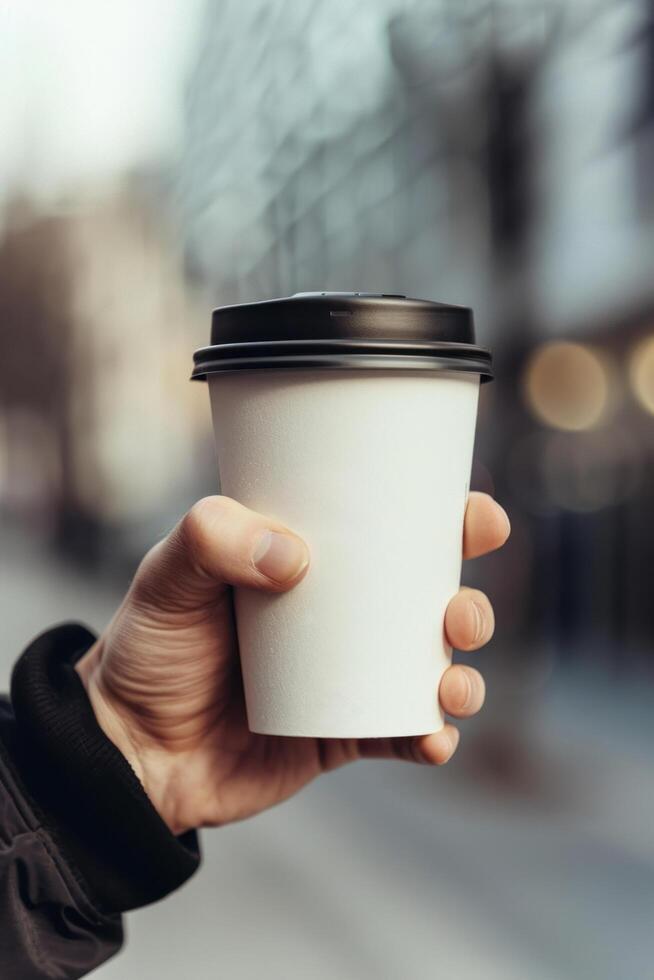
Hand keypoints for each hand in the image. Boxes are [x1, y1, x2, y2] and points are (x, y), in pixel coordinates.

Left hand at [76, 493, 509, 835]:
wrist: (128, 752)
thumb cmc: (148, 649)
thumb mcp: (166, 577)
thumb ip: (210, 540)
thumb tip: (295, 555)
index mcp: (314, 563)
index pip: (393, 531)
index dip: (449, 522)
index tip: (475, 518)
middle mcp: (341, 619)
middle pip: (431, 603)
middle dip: (469, 606)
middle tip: (458, 614)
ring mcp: (347, 680)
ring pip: (431, 671)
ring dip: (464, 678)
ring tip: (451, 685)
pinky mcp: (344, 736)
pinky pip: (403, 736)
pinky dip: (431, 739)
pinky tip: (433, 739)